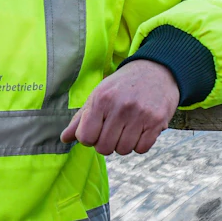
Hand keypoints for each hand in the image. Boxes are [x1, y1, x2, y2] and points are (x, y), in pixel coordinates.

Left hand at [60, 60, 180, 155]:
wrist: (156, 70)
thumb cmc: (122, 86)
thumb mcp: (98, 95)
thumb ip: (81, 118)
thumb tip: (64, 139)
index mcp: (101, 99)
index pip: (85, 138)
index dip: (89, 138)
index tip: (97, 129)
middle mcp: (120, 107)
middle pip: (104, 148)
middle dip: (106, 143)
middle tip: (113, 131)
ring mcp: (140, 115)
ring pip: (123, 150)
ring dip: (123, 144)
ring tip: (127, 129)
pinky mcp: (157, 121)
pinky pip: (142, 149)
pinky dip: (139, 145)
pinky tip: (140, 131)